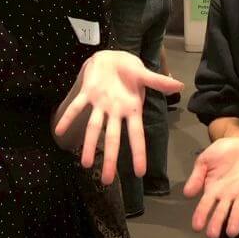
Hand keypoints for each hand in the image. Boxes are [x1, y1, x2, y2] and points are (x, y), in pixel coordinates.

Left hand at [53, 50, 182, 181]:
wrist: (113, 56)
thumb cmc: (130, 69)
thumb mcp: (144, 74)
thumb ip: (158, 82)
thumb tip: (180, 85)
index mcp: (132, 110)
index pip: (136, 136)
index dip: (138, 154)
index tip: (140, 173)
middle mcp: (115, 113)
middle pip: (113, 139)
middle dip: (111, 159)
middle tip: (107, 181)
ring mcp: (100, 105)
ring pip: (94, 128)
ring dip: (90, 145)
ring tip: (85, 164)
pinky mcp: (88, 94)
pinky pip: (76, 107)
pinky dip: (68, 117)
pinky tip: (59, 129)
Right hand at [183, 136, 238, 237]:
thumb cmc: (223, 151)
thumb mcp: (205, 160)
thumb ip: (197, 176)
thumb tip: (187, 193)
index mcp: (213, 189)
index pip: (205, 205)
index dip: (201, 215)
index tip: (197, 227)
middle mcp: (227, 195)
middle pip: (221, 212)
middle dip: (217, 223)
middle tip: (212, 236)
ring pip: (238, 210)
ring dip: (235, 221)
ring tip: (231, 232)